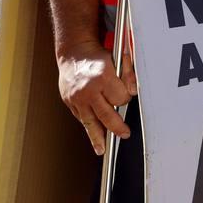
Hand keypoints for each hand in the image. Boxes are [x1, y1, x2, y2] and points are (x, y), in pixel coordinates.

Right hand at [57, 40, 137, 154]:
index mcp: (103, 77)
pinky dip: (89, 127)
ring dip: (98, 137)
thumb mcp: (118, 59)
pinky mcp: (69, 102)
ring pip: (90, 122)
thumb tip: (134, 91)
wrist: (73, 53)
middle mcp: (88, 89)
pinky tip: (94, 136)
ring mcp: (76, 98)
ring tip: (102, 149)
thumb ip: (128, 74)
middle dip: (117, 127)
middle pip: (106, 115)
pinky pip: (81, 118)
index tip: (126, 96)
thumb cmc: (97, 56)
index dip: (126, 98)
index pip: (121, 98)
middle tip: (125, 134)